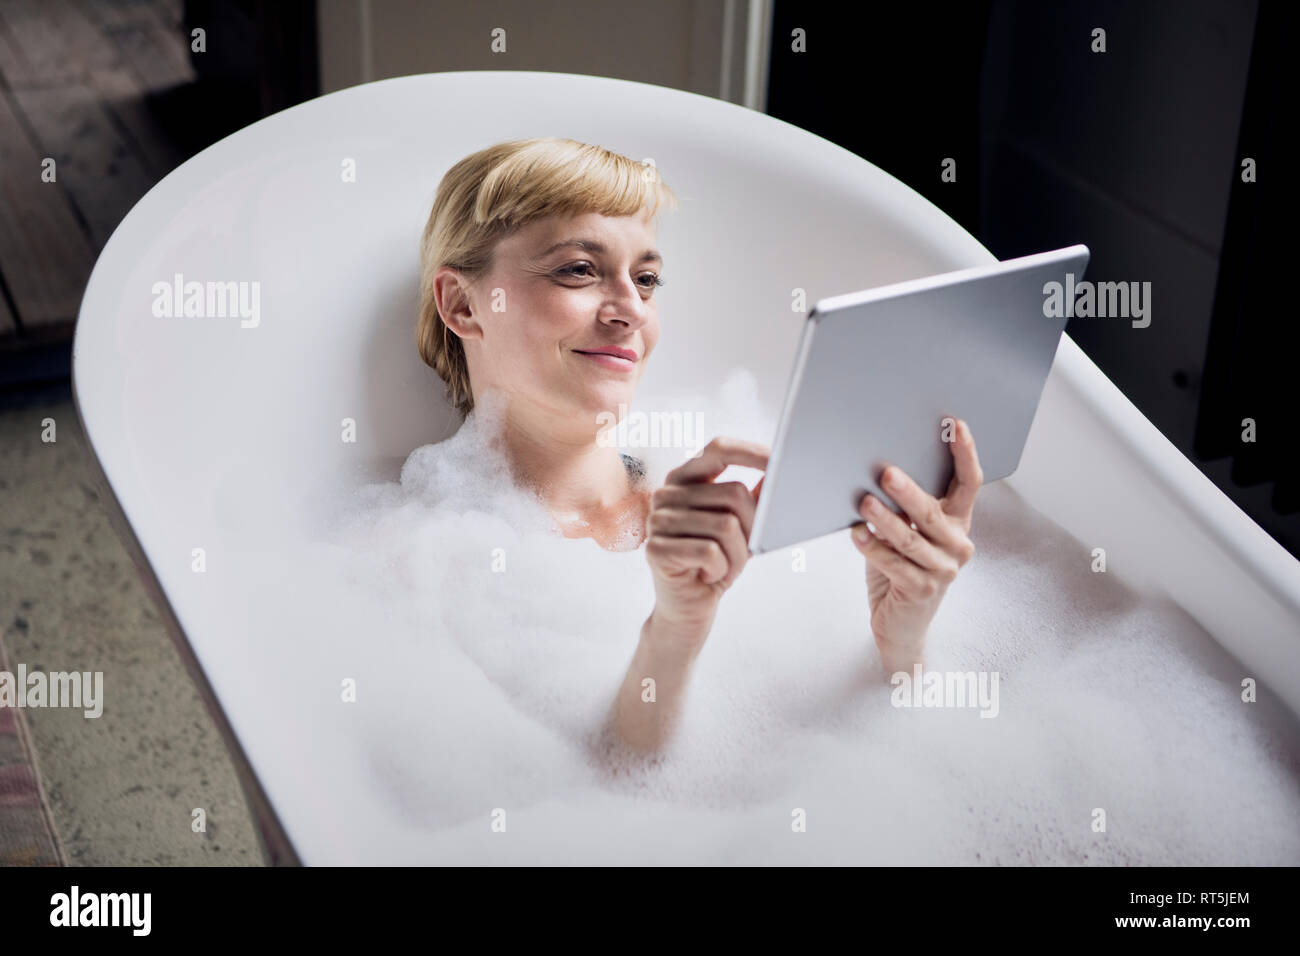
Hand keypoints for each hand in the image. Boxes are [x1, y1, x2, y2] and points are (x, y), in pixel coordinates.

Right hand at [643, 436, 768, 644]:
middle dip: (754, 527)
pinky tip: (709, 576)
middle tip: (747, 551)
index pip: (720, 449)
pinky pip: (711, 552)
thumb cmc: (714, 563)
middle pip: (734, 493)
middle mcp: (667, 494)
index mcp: (685, 479)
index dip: (752, 453)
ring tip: (725, 568)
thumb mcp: (740, 527)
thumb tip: (780, 470)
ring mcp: (657, 521)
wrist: (687, 608)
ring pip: (726, 526)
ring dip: (738, 556)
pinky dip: (722, 570)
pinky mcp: (656, 549)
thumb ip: (755, 497)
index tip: (781, 462)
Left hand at [850, 418, 982, 671]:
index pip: (970, 483)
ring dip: (885, 519)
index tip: (954, 425)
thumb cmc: (899, 567)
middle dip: (909, 491)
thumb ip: (903, 507)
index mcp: (958, 522)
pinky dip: (873, 549)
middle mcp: (958, 545)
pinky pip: (895, 565)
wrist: (900, 623)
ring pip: (911, 539)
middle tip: (886, 472)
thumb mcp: (906, 532)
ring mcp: (943, 570)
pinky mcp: (922, 590)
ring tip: (863, 503)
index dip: (965, 453)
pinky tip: (856, 535)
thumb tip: (879, 468)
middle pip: (934, 511)